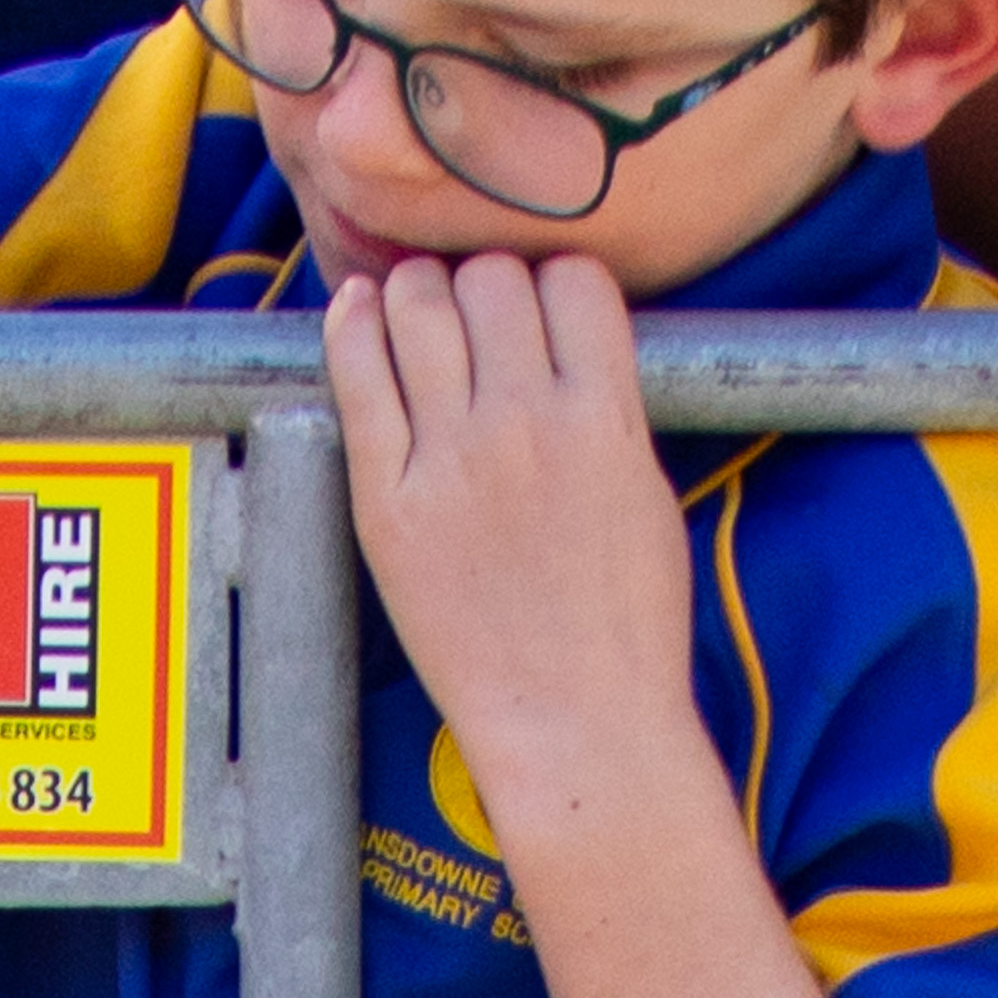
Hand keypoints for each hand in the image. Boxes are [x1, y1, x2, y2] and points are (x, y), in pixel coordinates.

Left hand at [322, 251, 703, 846]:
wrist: (576, 720)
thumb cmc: (623, 620)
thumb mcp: (645, 485)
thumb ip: (607, 400)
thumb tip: (560, 338)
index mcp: (605, 412)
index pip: (571, 277)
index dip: (550, 280)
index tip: (533, 305)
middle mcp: (526, 421)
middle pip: (493, 278)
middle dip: (481, 280)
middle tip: (467, 310)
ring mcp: (451, 461)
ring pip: (422, 308)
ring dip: (416, 288)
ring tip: (411, 302)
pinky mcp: (386, 504)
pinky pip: (357, 380)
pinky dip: (352, 326)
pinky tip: (354, 308)